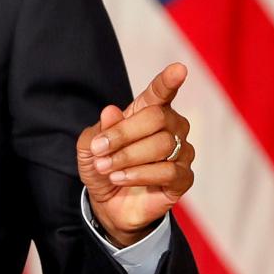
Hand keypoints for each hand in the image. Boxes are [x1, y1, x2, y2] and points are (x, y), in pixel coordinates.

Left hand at [77, 63, 195, 247]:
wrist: (108, 204)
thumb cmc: (103, 167)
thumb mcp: (89, 147)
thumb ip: (99, 130)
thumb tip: (111, 112)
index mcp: (149, 111)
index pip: (161, 92)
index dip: (169, 80)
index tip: (179, 69)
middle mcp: (172, 127)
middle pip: (157, 118)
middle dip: (123, 134)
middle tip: (99, 150)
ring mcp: (182, 152)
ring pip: (163, 145)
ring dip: (127, 157)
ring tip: (106, 167)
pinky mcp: (183, 179)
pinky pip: (169, 171)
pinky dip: (140, 174)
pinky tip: (121, 178)